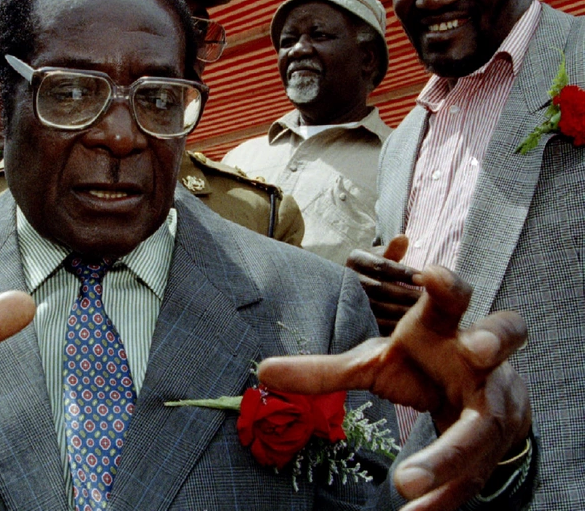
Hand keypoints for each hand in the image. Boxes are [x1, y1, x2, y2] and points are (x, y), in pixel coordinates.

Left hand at [258, 265, 530, 510]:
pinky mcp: (495, 445)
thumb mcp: (375, 362)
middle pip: (502, 340)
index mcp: (445, 328)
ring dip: (452, 453)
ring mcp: (497, 402)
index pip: (452, 298)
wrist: (485, 398)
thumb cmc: (424, 365)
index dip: (447, 284)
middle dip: (491, 341)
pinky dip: (442, 498)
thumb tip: (261, 370)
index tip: (432, 274)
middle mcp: (481, 360)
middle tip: (476, 350)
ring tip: (407, 481)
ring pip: (486, 425)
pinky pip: (473, 475)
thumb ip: (326, 369)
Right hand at [347, 235, 421, 334]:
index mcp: (356, 259)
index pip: (382, 266)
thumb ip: (394, 250)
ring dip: (403, 310)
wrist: (358, 289)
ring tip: (425, 312)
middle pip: (381, 287)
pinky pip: (376, 322)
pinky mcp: (355, 317)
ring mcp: (350, 299)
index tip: (424, 278)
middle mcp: (349, 278)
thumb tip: (403, 238)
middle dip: (407, 293)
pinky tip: (411, 325)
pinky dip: (394, 324)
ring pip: (379, 306)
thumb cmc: (378, 270)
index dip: (404, 273)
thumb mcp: (383, 256)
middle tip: (430, 299)